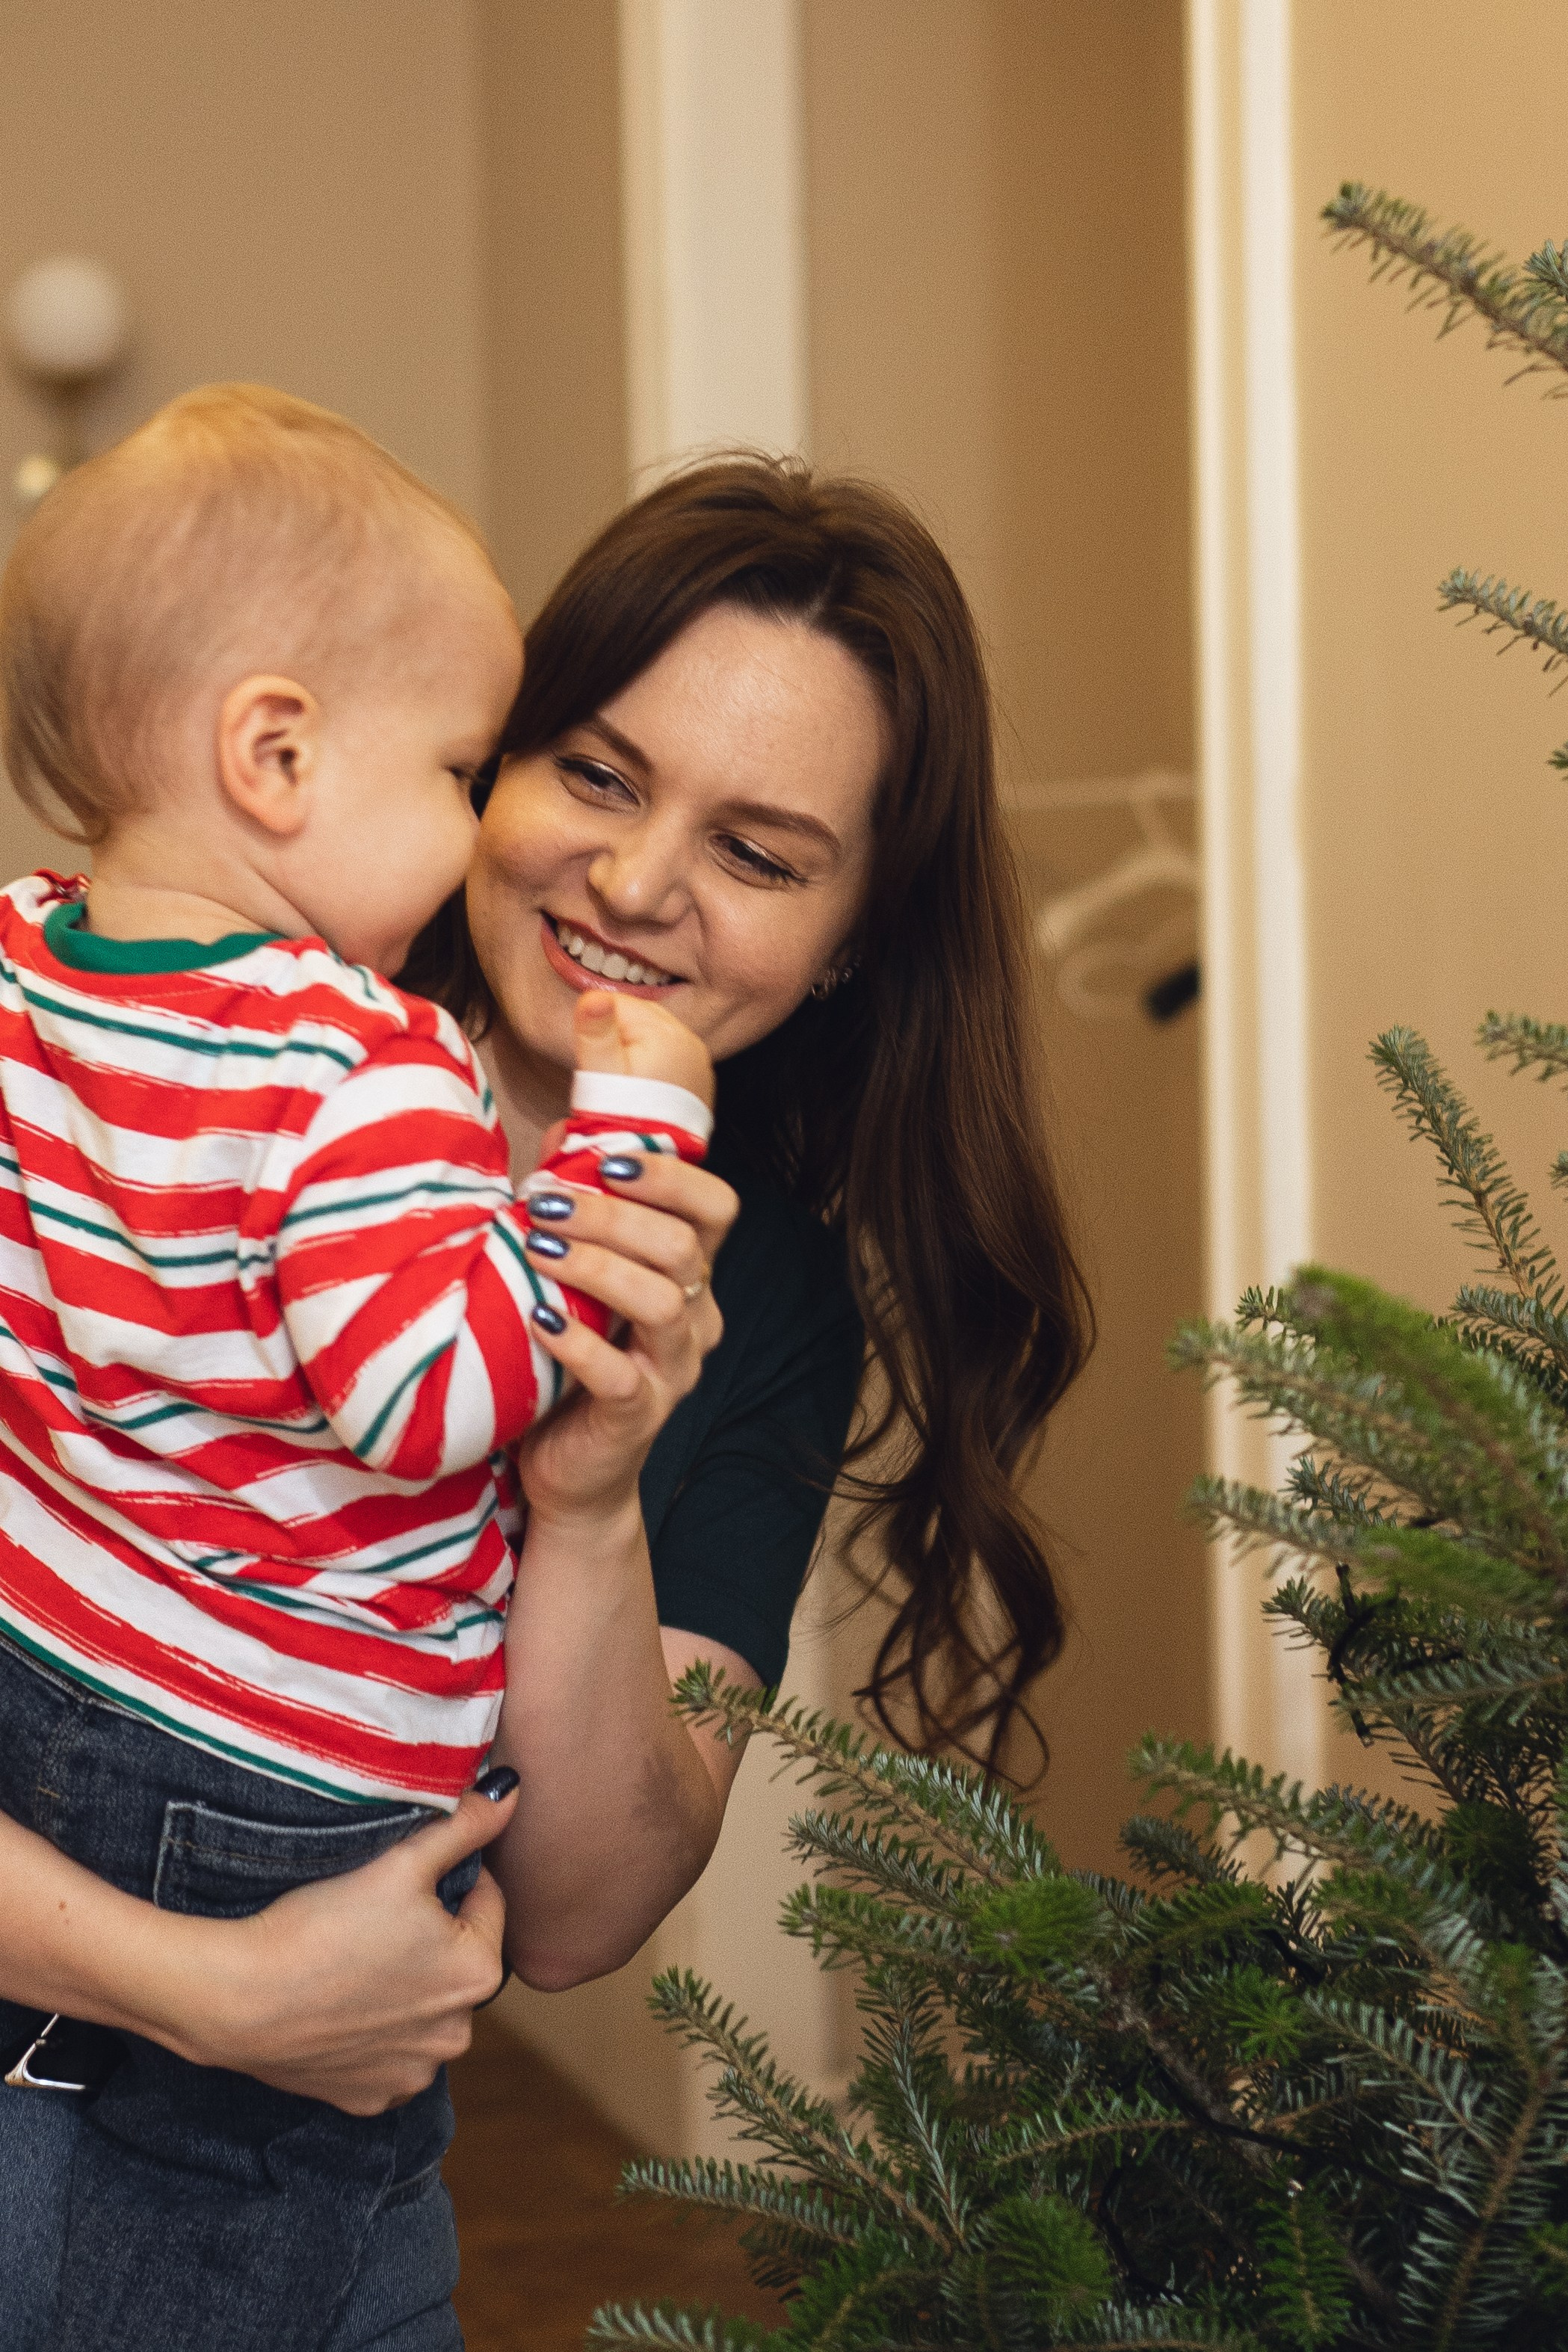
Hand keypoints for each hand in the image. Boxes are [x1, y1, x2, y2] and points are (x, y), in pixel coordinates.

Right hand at [189, 1781, 516, 2113]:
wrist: (239, 1998)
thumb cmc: (323, 1925)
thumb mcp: (402, 1861)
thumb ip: (466, 1826)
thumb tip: (512, 1792)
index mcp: (480, 1973)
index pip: (486, 1900)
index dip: (448, 1877)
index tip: (402, 1878)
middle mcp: (458, 2033)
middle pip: (456, 1958)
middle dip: (430, 1935)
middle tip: (375, 1917)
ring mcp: (414, 2072)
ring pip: (424, 2007)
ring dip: (405, 1984)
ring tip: (354, 1958)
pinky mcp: (370, 2098)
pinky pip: (387, 2051)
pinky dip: (372, 2030)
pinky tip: (340, 2004)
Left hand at [519, 1150, 736, 1523]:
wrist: (572, 1470)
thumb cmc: (571, 1357)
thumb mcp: (580, 1278)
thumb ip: (581, 1210)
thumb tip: (562, 1134)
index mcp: (691, 1275)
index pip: (716, 1208)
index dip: (671, 1174)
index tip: (606, 1157)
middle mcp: (697, 1319)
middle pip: (681, 1247)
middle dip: (610, 1214)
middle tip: (542, 1200)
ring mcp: (673, 1371)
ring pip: (660, 1302)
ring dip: (596, 1266)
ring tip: (536, 1248)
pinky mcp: (638, 1417)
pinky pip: (617, 1375)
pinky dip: (575, 1342)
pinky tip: (537, 1319)